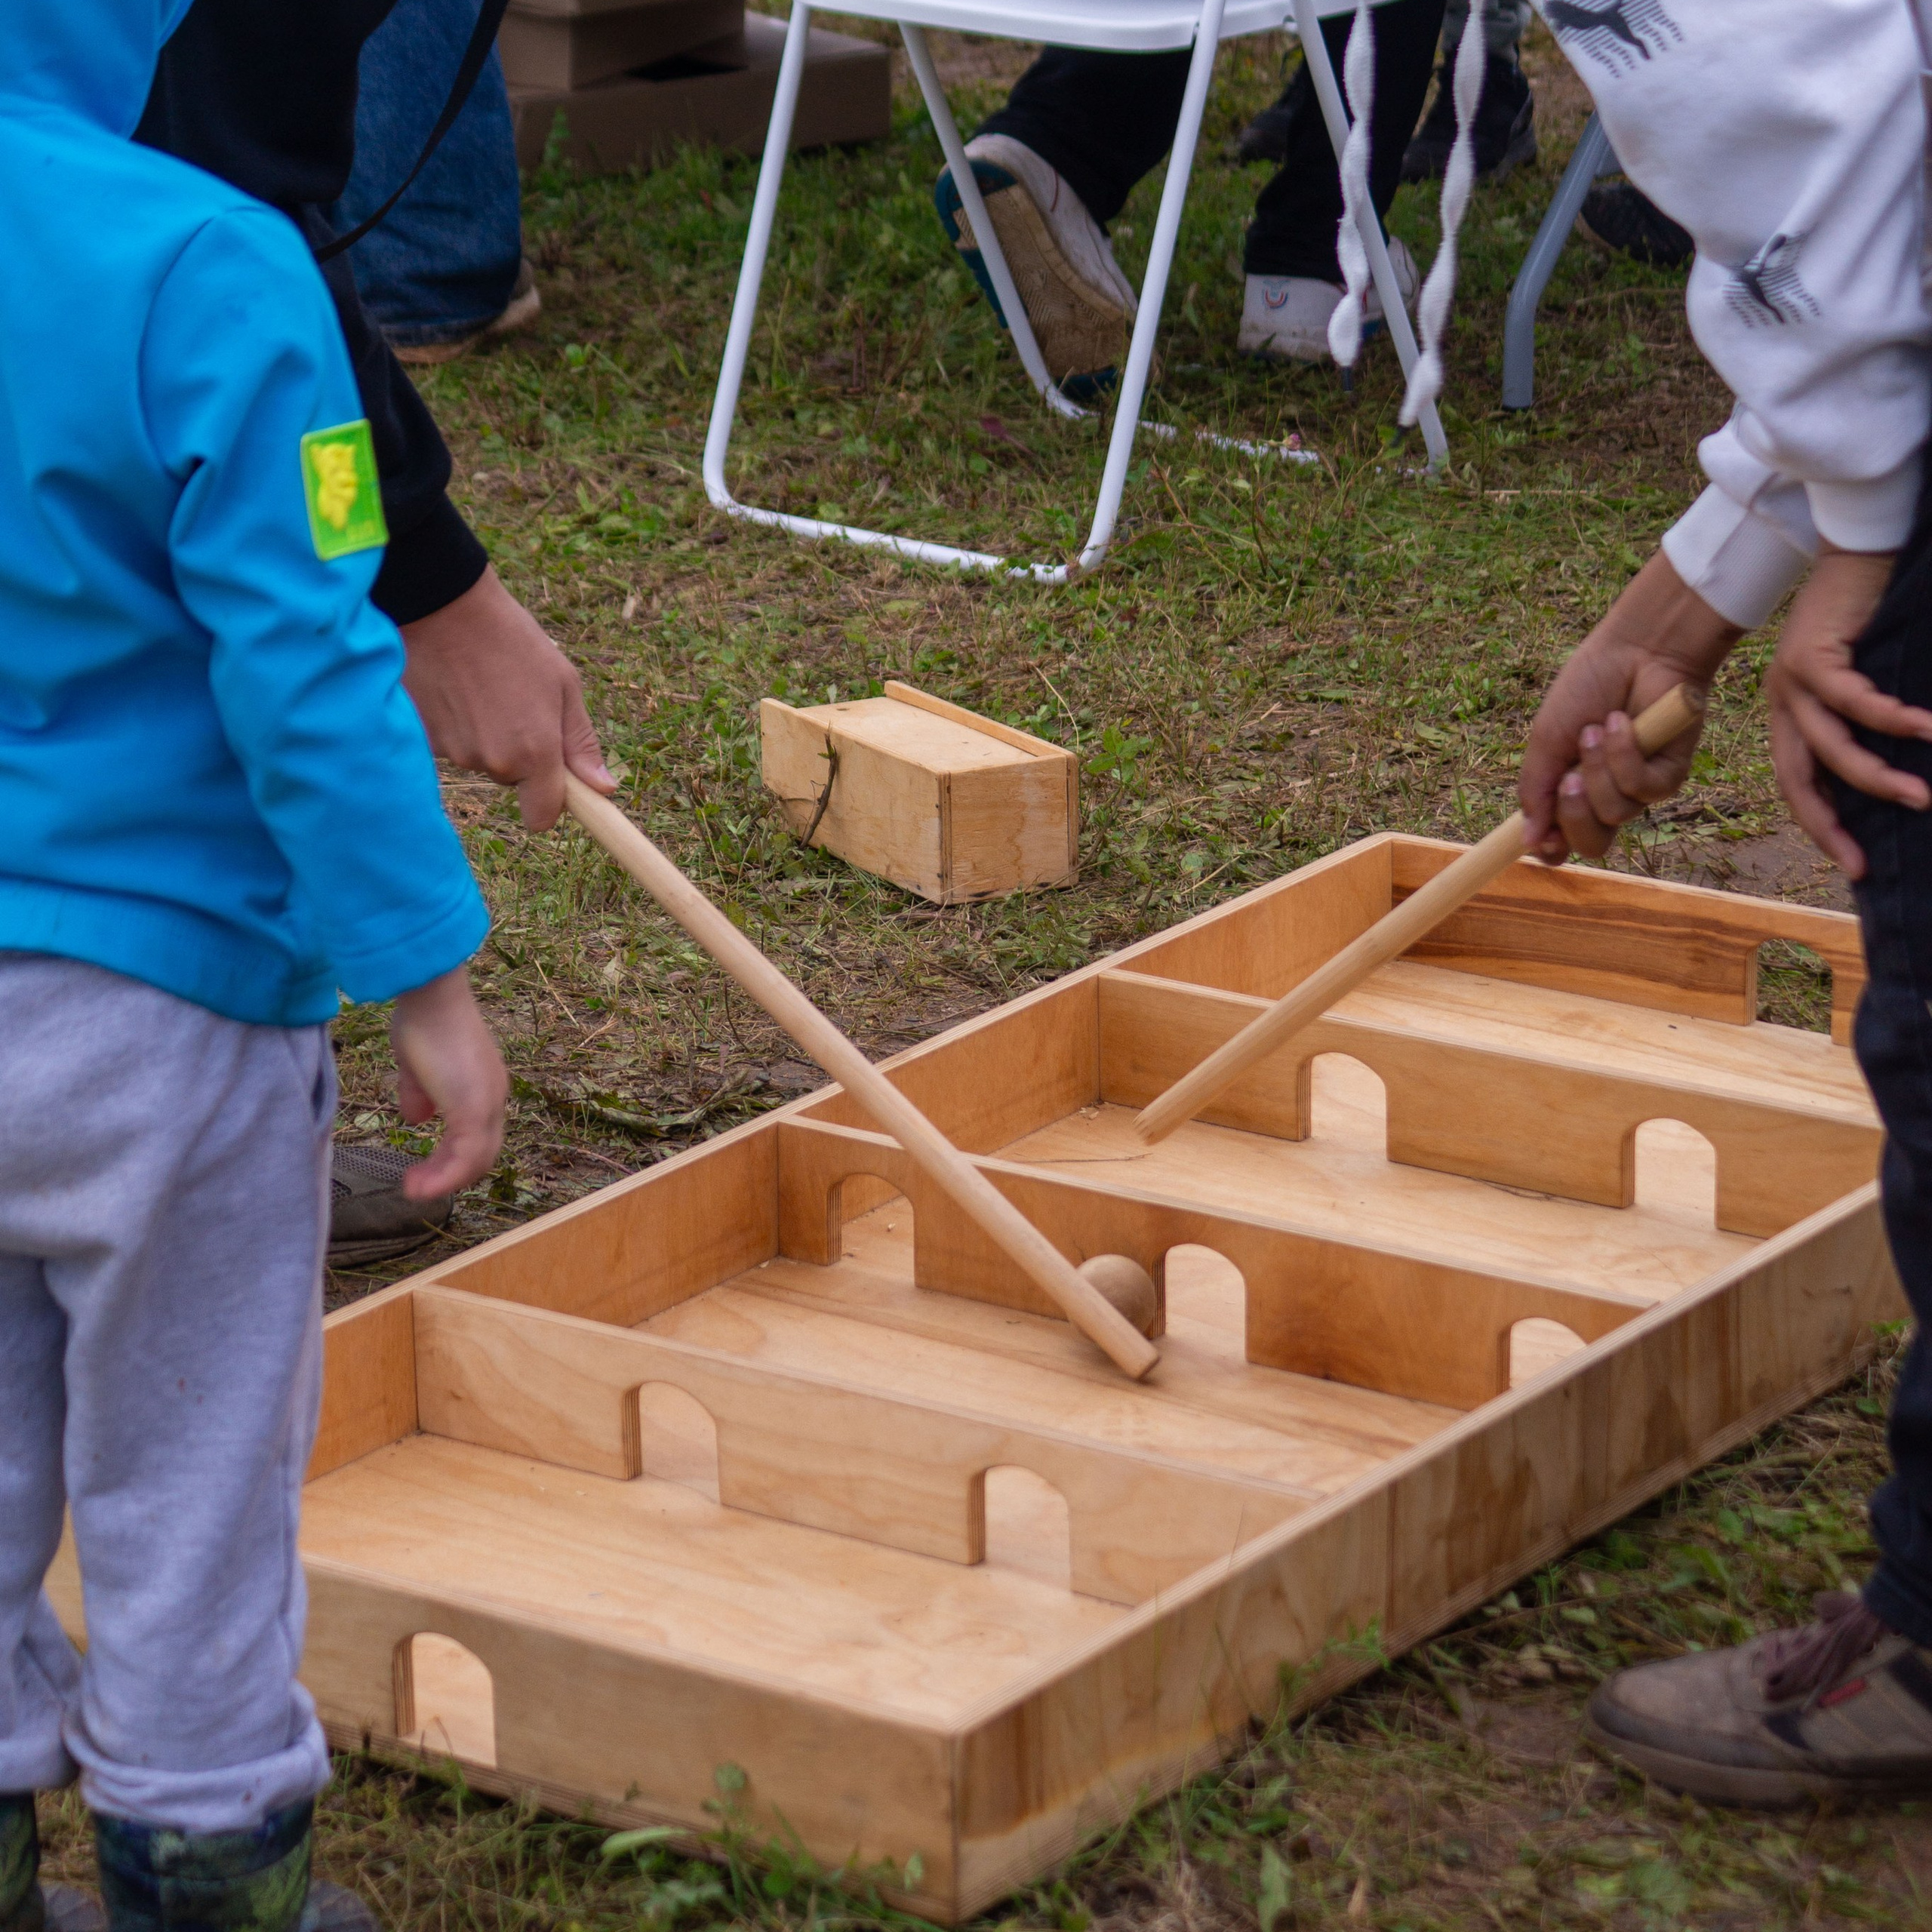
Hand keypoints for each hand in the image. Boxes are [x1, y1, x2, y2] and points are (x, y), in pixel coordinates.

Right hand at [390, 967, 507, 1199]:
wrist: (432, 996)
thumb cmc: (423, 1020)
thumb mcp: (416, 1064)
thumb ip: (419, 1092)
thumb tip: (416, 1117)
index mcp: (484, 1086)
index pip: (477, 1135)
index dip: (452, 1158)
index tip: (423, 1169)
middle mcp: (493, 1097)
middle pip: (480, 1152)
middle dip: (448, 1174)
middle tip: (415, 1185)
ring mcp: (487, 1103)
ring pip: (476, 1160)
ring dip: (443, 1181)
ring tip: (413, 1190)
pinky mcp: (473, 1109)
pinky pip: (465, 1157)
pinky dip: (444, 1177)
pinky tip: (419, 1185)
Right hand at [402, 565, 614, 830]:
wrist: (441, 603)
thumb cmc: (512, 639)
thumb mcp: (563, 684)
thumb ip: (581, 743)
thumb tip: (603, 789)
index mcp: (535, 753)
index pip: (542, 817)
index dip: (549, 802)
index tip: (553, 781)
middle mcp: (493, 761)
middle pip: (512, 782)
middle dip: (520, 756)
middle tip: (516, 703)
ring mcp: (454, 752)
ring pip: (482, 760)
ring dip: (487, 736)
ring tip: (484, 687)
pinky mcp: (424, 738)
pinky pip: (452, 744)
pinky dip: (457, 725)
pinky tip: (458, 689)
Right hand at [1519, 551, 1741, 861]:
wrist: (1635, 650)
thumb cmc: (1588, 688)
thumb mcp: (1546, 741)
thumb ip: (1535, 792)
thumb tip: (1527, 841)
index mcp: (1573, 789)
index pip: (1564, 841)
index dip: (1553, 849)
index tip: (1541, 839)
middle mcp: (1607, 794)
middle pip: (1592, 844)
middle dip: (1574, 814)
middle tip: (1568, 779)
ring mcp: (1639, 787)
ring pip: (1615, 814)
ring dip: (1598, 771)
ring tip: (1596, 730)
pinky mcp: (1669, 773)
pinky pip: (1643, 789)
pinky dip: (1626, 756)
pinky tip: (1623, 724)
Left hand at [1766, 544, 1924, 877]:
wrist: (1855, 553)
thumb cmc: (1866, 620)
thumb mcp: (1863, 683)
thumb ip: (1870, 726)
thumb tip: (1903, 767)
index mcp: (1789, 716)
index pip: (1798, 784)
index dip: (1822, 825)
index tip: (1853, 863)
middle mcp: (1781, 705)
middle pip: (1801, 780)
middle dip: (1832, 826)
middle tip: (1864, 864)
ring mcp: (1791, 682)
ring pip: (1832, 747)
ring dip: (1876, 778)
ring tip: (1922, 799)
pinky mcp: (1811, 656)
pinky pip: (1854, 700)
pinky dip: (1892, 719)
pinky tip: (1927, 731)